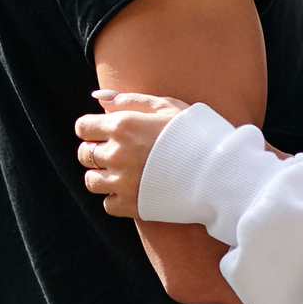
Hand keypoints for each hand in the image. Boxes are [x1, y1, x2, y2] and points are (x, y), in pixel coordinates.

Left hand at [75, 91, 189, 217]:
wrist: (219, 171)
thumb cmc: (196, 133)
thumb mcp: (166, 106)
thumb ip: (129, 100)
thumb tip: (98, 97)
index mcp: (122, 126)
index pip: (83, 127)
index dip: (92, 128)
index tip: (105, 132)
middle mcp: (116, 154)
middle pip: (84, 154)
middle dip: (96, 151)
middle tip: (118, 152)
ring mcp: (122, 182)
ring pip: (91, 181)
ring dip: (102, 176)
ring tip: (124, 172)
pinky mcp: (131, 206)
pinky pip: (108, 204)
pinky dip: (116, 198)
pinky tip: (134, 190)